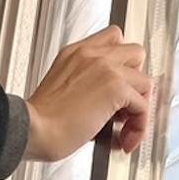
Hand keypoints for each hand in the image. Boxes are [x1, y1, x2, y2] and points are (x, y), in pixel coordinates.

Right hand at [24, 25, 151, 161]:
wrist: (32, 129)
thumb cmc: (41, 120)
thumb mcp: (61, 89)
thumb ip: (85, 85)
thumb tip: (108, 106)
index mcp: (76, 53)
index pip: (113, 39)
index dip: (122, 65)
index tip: (118, 90)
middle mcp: (91, 54)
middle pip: (136, 53)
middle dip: (136, 81)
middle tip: (123, 105)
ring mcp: (105, 68)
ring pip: (146, 81)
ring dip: (140, 107)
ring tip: (124, 127)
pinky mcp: (115, 88)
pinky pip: (144, 106)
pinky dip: (139, 126)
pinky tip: (125, 139)